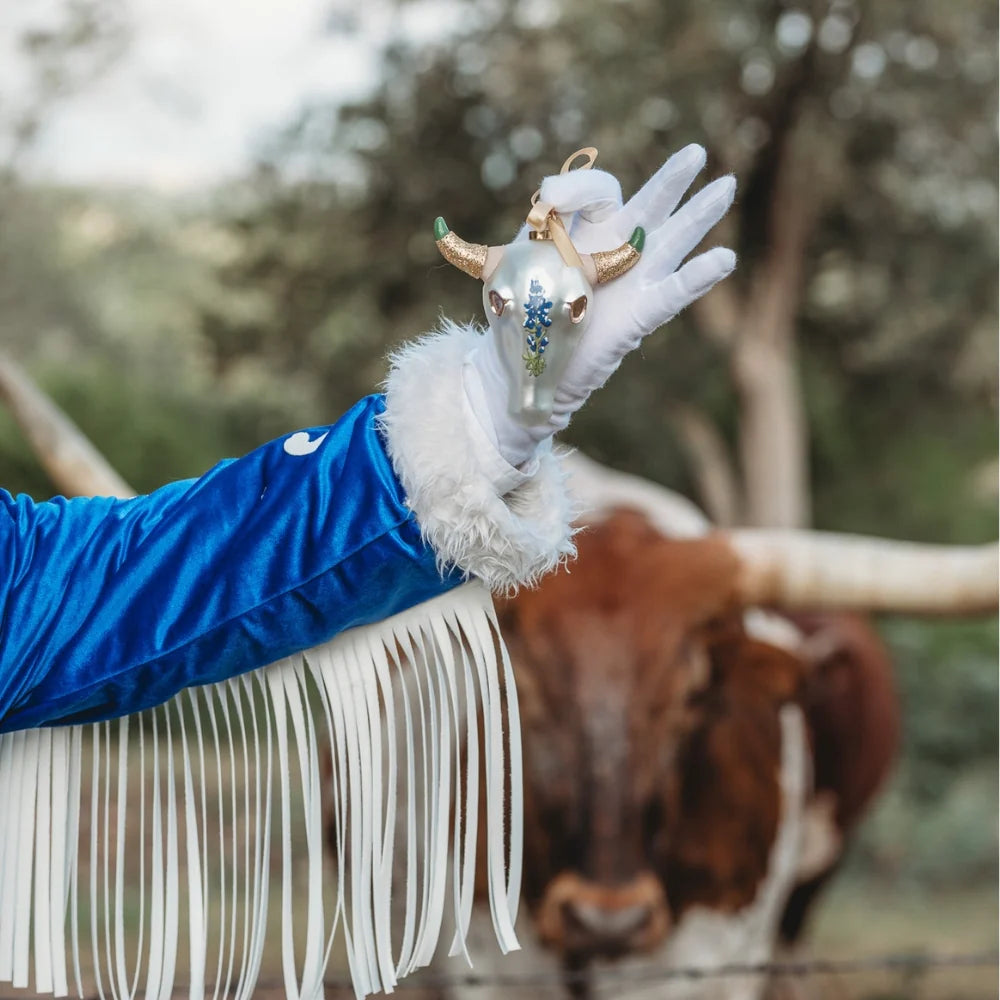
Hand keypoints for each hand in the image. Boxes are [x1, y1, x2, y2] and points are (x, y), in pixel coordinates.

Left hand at [469, 144, 735, 466]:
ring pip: (673, 240)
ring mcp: (634, 280)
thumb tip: (542, 209)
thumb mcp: (514, 266)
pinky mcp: (640, 315)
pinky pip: (673, 293)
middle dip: (671, 178)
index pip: (599, 191)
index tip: (549, 200)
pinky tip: (725, 258)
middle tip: (695, 154)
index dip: (578, 187)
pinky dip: (697, 277)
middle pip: (651, 204)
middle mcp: (617, 248)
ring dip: (699, 214)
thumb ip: (531, 235)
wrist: (525, 365)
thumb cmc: (521, 311)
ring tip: (725, 186)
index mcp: (587, 229)